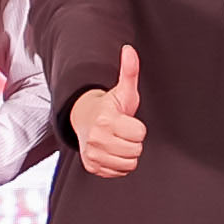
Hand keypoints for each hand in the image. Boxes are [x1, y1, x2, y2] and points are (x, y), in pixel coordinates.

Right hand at [71, 44, 147, 177]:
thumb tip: (130, 50)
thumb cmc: (109, 106)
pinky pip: (118, 172)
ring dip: (127, 154)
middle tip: (123, 132)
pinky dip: (118, 165)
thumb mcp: (123, 90)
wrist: (83, 118)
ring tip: (119, 141)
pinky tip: (112, 151)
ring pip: (128, 164)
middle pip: (135, 150)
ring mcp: (93, 154)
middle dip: (133, 141)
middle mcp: (97, 139)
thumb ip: (129, 71)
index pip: (140, 133)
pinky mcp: (92, 166)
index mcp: (106, 120)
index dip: (138, 127)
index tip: (127, 121)